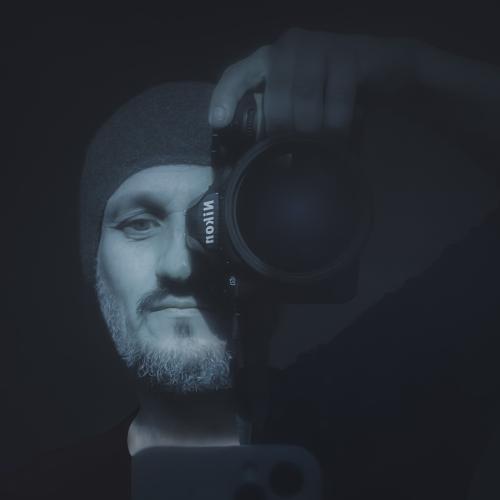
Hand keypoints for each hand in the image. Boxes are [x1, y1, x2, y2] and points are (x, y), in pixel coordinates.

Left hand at [209, 28, 416, 136]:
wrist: (385, 66)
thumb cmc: (337, 88)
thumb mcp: (302, 100)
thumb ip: (278, 115)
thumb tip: (252, 154)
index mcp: (272, 57)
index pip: (238, 74)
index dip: (225, 97)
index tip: (217, 123)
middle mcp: (290, 46)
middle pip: (275, 102)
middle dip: (287, 133)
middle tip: (297, 153)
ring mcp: (319, 46)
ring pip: (305, 106)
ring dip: (315, 133)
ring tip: (324, 143)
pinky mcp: (349, 55)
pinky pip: (336, 105)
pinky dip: (338, 126)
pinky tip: (342, 133)